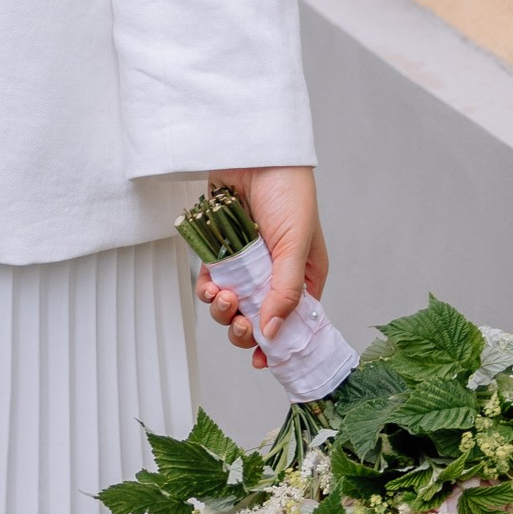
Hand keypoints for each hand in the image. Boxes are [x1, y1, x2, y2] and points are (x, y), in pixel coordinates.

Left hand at [195, 164, 325, 364]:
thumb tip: (271, 334)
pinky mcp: (222, 252)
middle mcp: (275, 274)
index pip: (293, 322)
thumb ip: (284, 291)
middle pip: (258, 319)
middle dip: (246, 329)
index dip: (278, 344)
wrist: (254, 153)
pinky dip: (209, 290)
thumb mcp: (295, 245)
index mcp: (303, 276)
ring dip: (225, 310)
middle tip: (240, 323)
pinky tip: (210, 285)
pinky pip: (212, 283)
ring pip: (232, 305)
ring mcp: (246, 265)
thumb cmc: (288, 192)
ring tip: (224, 297)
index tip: (264, 361)